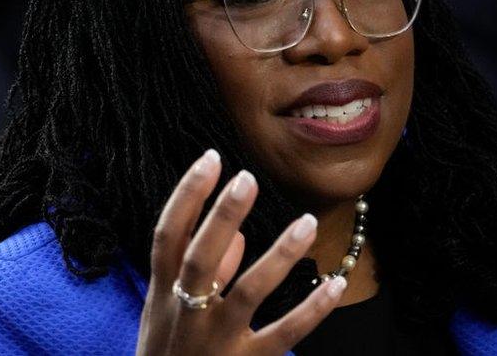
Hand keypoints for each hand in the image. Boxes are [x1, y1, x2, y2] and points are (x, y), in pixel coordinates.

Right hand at [136, 150, 345, 354]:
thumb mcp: (164, 315)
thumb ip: (193, 274)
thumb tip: (235, 238)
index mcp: (162, 294)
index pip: (168, 236)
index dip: (187, 196)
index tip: (211, 158)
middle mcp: (185, 313)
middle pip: (201, 257)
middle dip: (222, 216)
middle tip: (247, 177)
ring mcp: (216, 340)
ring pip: (248, 292)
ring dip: (278, 255)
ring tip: (304, 221)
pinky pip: (284, 334)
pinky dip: (311, 309)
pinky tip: (335, 284)